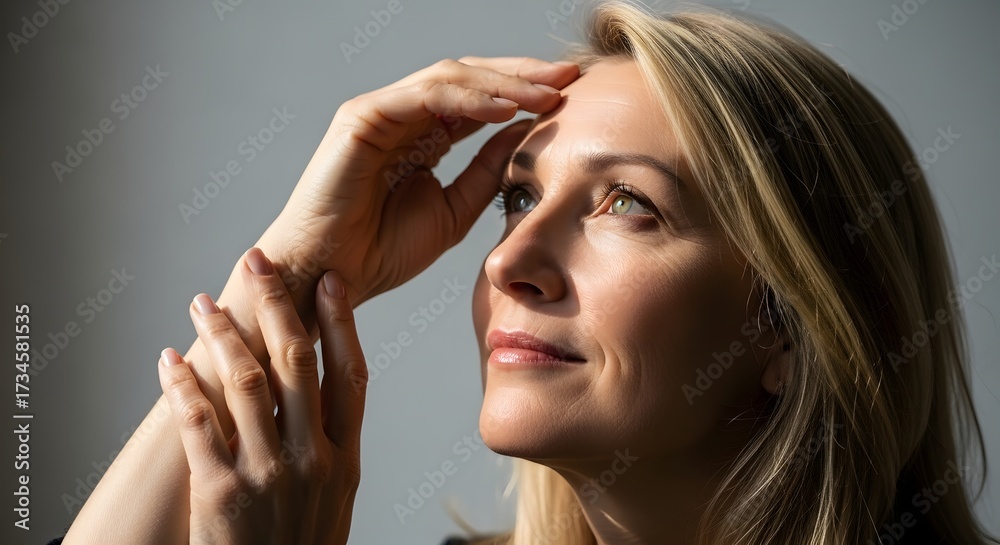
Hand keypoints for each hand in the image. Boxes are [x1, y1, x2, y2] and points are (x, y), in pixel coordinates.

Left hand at [157, 247, 365, 543]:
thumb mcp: (335, 498)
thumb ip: (328, 444)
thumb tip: (310, 389)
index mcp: (346, 458)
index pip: (350, 375)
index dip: (340, 323)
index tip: (330, 281)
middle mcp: (314, 459)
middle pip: (296, 363)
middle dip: (277, 304)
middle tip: (258, 262)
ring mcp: (267, 474)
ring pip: (245, 382)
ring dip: (222, 333)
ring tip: (202, 302)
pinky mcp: (220, 492)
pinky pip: (197, 423)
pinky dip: (182, 384)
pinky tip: (170, 359)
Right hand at [266, 56, 578, 304]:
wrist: (332, 278)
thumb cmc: (380, 252)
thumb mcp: (454, 211)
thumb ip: (486, 171)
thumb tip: (525, 133)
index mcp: (422, 135)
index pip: (481, 99)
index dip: (525, 95)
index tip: (574, 100)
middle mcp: (402, 115)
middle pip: (471, 77)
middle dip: (523, 76)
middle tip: (570, 79)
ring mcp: (381, 111)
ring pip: (451, 78)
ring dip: (504, 83)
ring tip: (547, 94)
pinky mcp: (362, 117)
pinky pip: (424, 96)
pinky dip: (468, 99)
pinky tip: (506, 109)